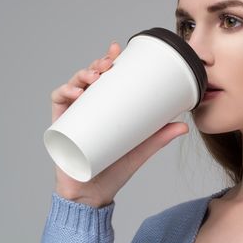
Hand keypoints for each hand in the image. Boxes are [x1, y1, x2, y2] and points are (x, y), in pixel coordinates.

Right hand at [49, 41, 188, 207]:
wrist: (94, 193)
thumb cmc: (116, 169)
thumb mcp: (141, 148)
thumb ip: (160, 137)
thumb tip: (184, 125)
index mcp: (104, 107)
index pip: (104, 77)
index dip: (107, 59)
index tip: (116, 49)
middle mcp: (87, 107)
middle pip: (88, 76)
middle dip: (96, 64)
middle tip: (108, 64)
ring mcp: (72, 115)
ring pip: (73, 84)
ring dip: (82, 75)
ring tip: (95, 77)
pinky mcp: (60, 125)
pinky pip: (58, 102)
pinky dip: (64, 93)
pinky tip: (75, 93)